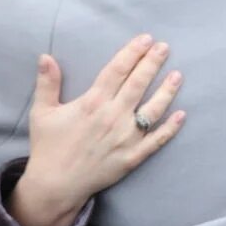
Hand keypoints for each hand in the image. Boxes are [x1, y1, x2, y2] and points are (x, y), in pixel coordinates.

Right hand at [9, 35, 185, 225]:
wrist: (55, 185)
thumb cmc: (48, 147)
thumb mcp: (42, 112)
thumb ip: (47, 83)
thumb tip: (45, 56)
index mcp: (92, 103)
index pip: (117, 70)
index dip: (133, 53)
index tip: (146, 39)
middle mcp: (112, 117)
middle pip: (138, 84)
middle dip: (153, 63)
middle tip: (165, 47)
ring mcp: (125, 137)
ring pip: (153, 109)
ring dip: (167, 91)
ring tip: (178, 75)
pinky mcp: (132, 157)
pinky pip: (156, 140)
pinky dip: (171, 128)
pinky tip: (182, 115)